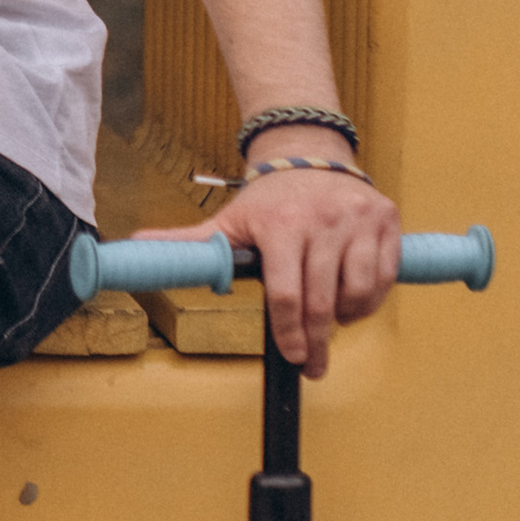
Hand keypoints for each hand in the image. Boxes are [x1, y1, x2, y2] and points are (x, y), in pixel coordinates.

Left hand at [145, 160, 401, 377]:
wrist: (309, 155)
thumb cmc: (269, 199)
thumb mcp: (229, 220)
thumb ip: (190, 242)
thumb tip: (134, 245)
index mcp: (280, 223)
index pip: (286, 292)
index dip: (289, 331)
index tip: (292, 356)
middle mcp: (322, 219)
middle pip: (322, 300)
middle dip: (317, 342)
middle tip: (313, 365)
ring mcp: (357, 219)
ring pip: (360, 292)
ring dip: (347, 319)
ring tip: (331, 324)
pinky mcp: (385, 220)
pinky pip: (386, 276)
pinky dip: (371, 299)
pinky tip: (354, 302)